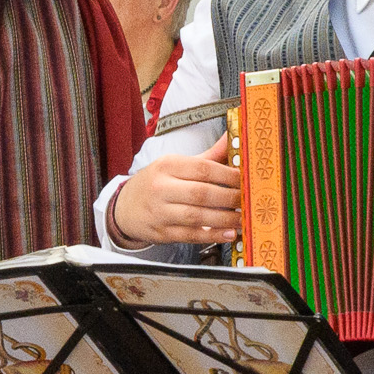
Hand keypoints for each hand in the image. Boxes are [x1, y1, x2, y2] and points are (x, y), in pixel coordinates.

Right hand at [111, 143, 242, 249]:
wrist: (124, 208)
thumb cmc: (156, 184)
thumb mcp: (176, 165)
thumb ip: (207, 156)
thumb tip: (234, 138)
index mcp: (167, 165)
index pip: (202, 168)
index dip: (228, 174)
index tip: (246, 179)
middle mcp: (161, 187)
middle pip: (201, 193)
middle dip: (230, 198)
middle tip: (249, 200)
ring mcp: (159, 212)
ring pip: (197, 216)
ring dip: (224, 219)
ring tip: (243, 219)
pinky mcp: (161, 233)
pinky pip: (191, 235)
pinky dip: (212, 235)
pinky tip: (228, 234)